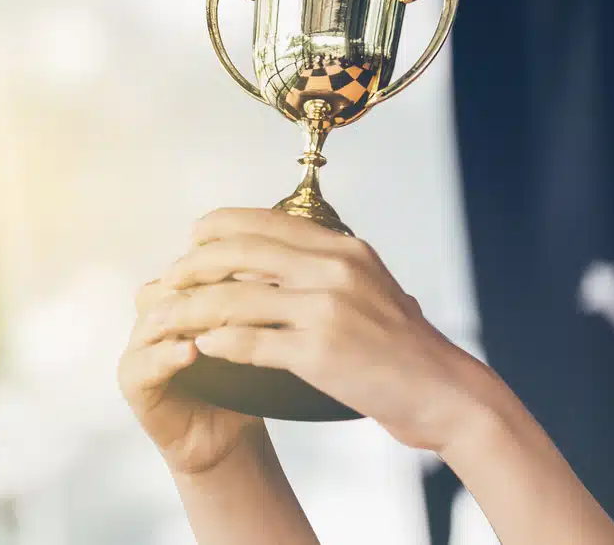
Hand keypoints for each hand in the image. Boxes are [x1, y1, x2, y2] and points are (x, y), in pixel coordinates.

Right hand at [118, 278, 266, 475]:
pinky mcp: (131, 378)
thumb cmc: (243, 381)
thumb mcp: (253, 334)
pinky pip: (143, 361)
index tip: (263, 268)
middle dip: (206, 287)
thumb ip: (252, 301)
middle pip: (172, 285)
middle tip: (243, 289)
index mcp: (182, 293)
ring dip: (186, 317)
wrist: (229, 438)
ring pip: (155, 317)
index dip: (225, 263)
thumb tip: (278, 266)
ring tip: (217, 321)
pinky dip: (167, 355)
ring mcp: (140, 343)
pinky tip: (190, 352)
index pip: (196, 265)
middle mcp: (157, 311)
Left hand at [154, 207, 500, 453]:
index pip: (264, 221)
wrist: (445, 391)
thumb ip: (324, 265)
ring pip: (235, 298)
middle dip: (193, 264)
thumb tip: (272, 255)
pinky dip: (218, 343)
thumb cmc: (402, 344)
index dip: (217, 227)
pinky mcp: (320, 352)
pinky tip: (200, 348)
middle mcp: (332, 268)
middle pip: (239, 252)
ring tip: (167, 317)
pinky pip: (251, 342)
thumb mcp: (367, 284)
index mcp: (341, 248)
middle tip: (169, 279)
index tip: (192, 239)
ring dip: (191, 308)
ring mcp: (326, 309)